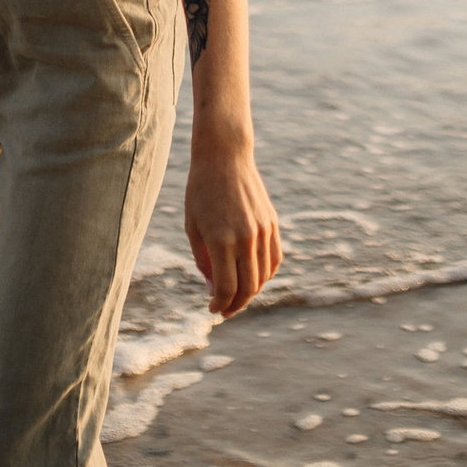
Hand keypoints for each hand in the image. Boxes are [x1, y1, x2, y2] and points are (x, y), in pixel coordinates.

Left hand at [184, 142, 280, 316]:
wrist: (224, 156)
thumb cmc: (201, 190)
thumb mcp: (193, 227)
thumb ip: (203, 261)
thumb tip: (215, 290)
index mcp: (220, 240)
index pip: (226, 288)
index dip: (220, 305)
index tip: (212, 309)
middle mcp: (245, 238)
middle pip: (247, 288)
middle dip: (235, 305)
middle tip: (224, 309)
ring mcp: (262, 231)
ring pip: (263, 277)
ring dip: (251, 292)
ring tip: (237, 295)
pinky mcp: (272, 224)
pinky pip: (274, 260)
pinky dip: (265, 275)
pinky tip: (252, 277)